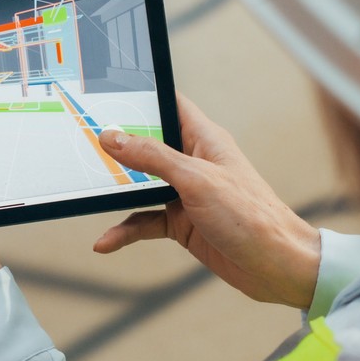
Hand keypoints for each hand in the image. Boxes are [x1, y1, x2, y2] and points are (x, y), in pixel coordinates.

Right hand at [95, 95, 320, 308]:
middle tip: (83, 145)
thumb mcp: (196, 180)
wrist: (276, 266)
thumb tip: (114, 137)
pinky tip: (106, 240)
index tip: (107, 94)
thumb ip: (153, 157)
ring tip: (87, 192)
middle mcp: (194, 163)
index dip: (142, 98)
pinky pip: (145, 221)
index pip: (169, 105)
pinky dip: (126, 229)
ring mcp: (187, 194)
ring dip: (117, 192)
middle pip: (148, 146)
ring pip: (141, 186)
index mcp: (205, 139)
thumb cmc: (250, 215)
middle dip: (118, 148)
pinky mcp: (183, 223)